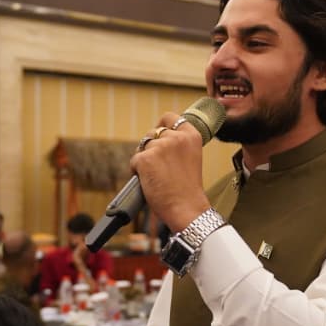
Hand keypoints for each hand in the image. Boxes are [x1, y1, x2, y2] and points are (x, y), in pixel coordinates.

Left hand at [131, 112, 210, 231]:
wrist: (186, 208)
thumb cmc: (187, 189)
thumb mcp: (190, 158)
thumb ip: (178, 144)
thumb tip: (158, 135)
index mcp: (191, 135)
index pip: (170, 117)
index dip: (162, 125)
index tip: (161, 136)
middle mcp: (176, 137)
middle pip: (153, 132)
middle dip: (152, 147)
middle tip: (160, 168)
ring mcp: (160, 147)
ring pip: (142, 147)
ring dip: (144, 159)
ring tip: (156, 177)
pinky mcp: (145, 159)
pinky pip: (134, 161)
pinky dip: (137, 171)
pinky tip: (148, 182)